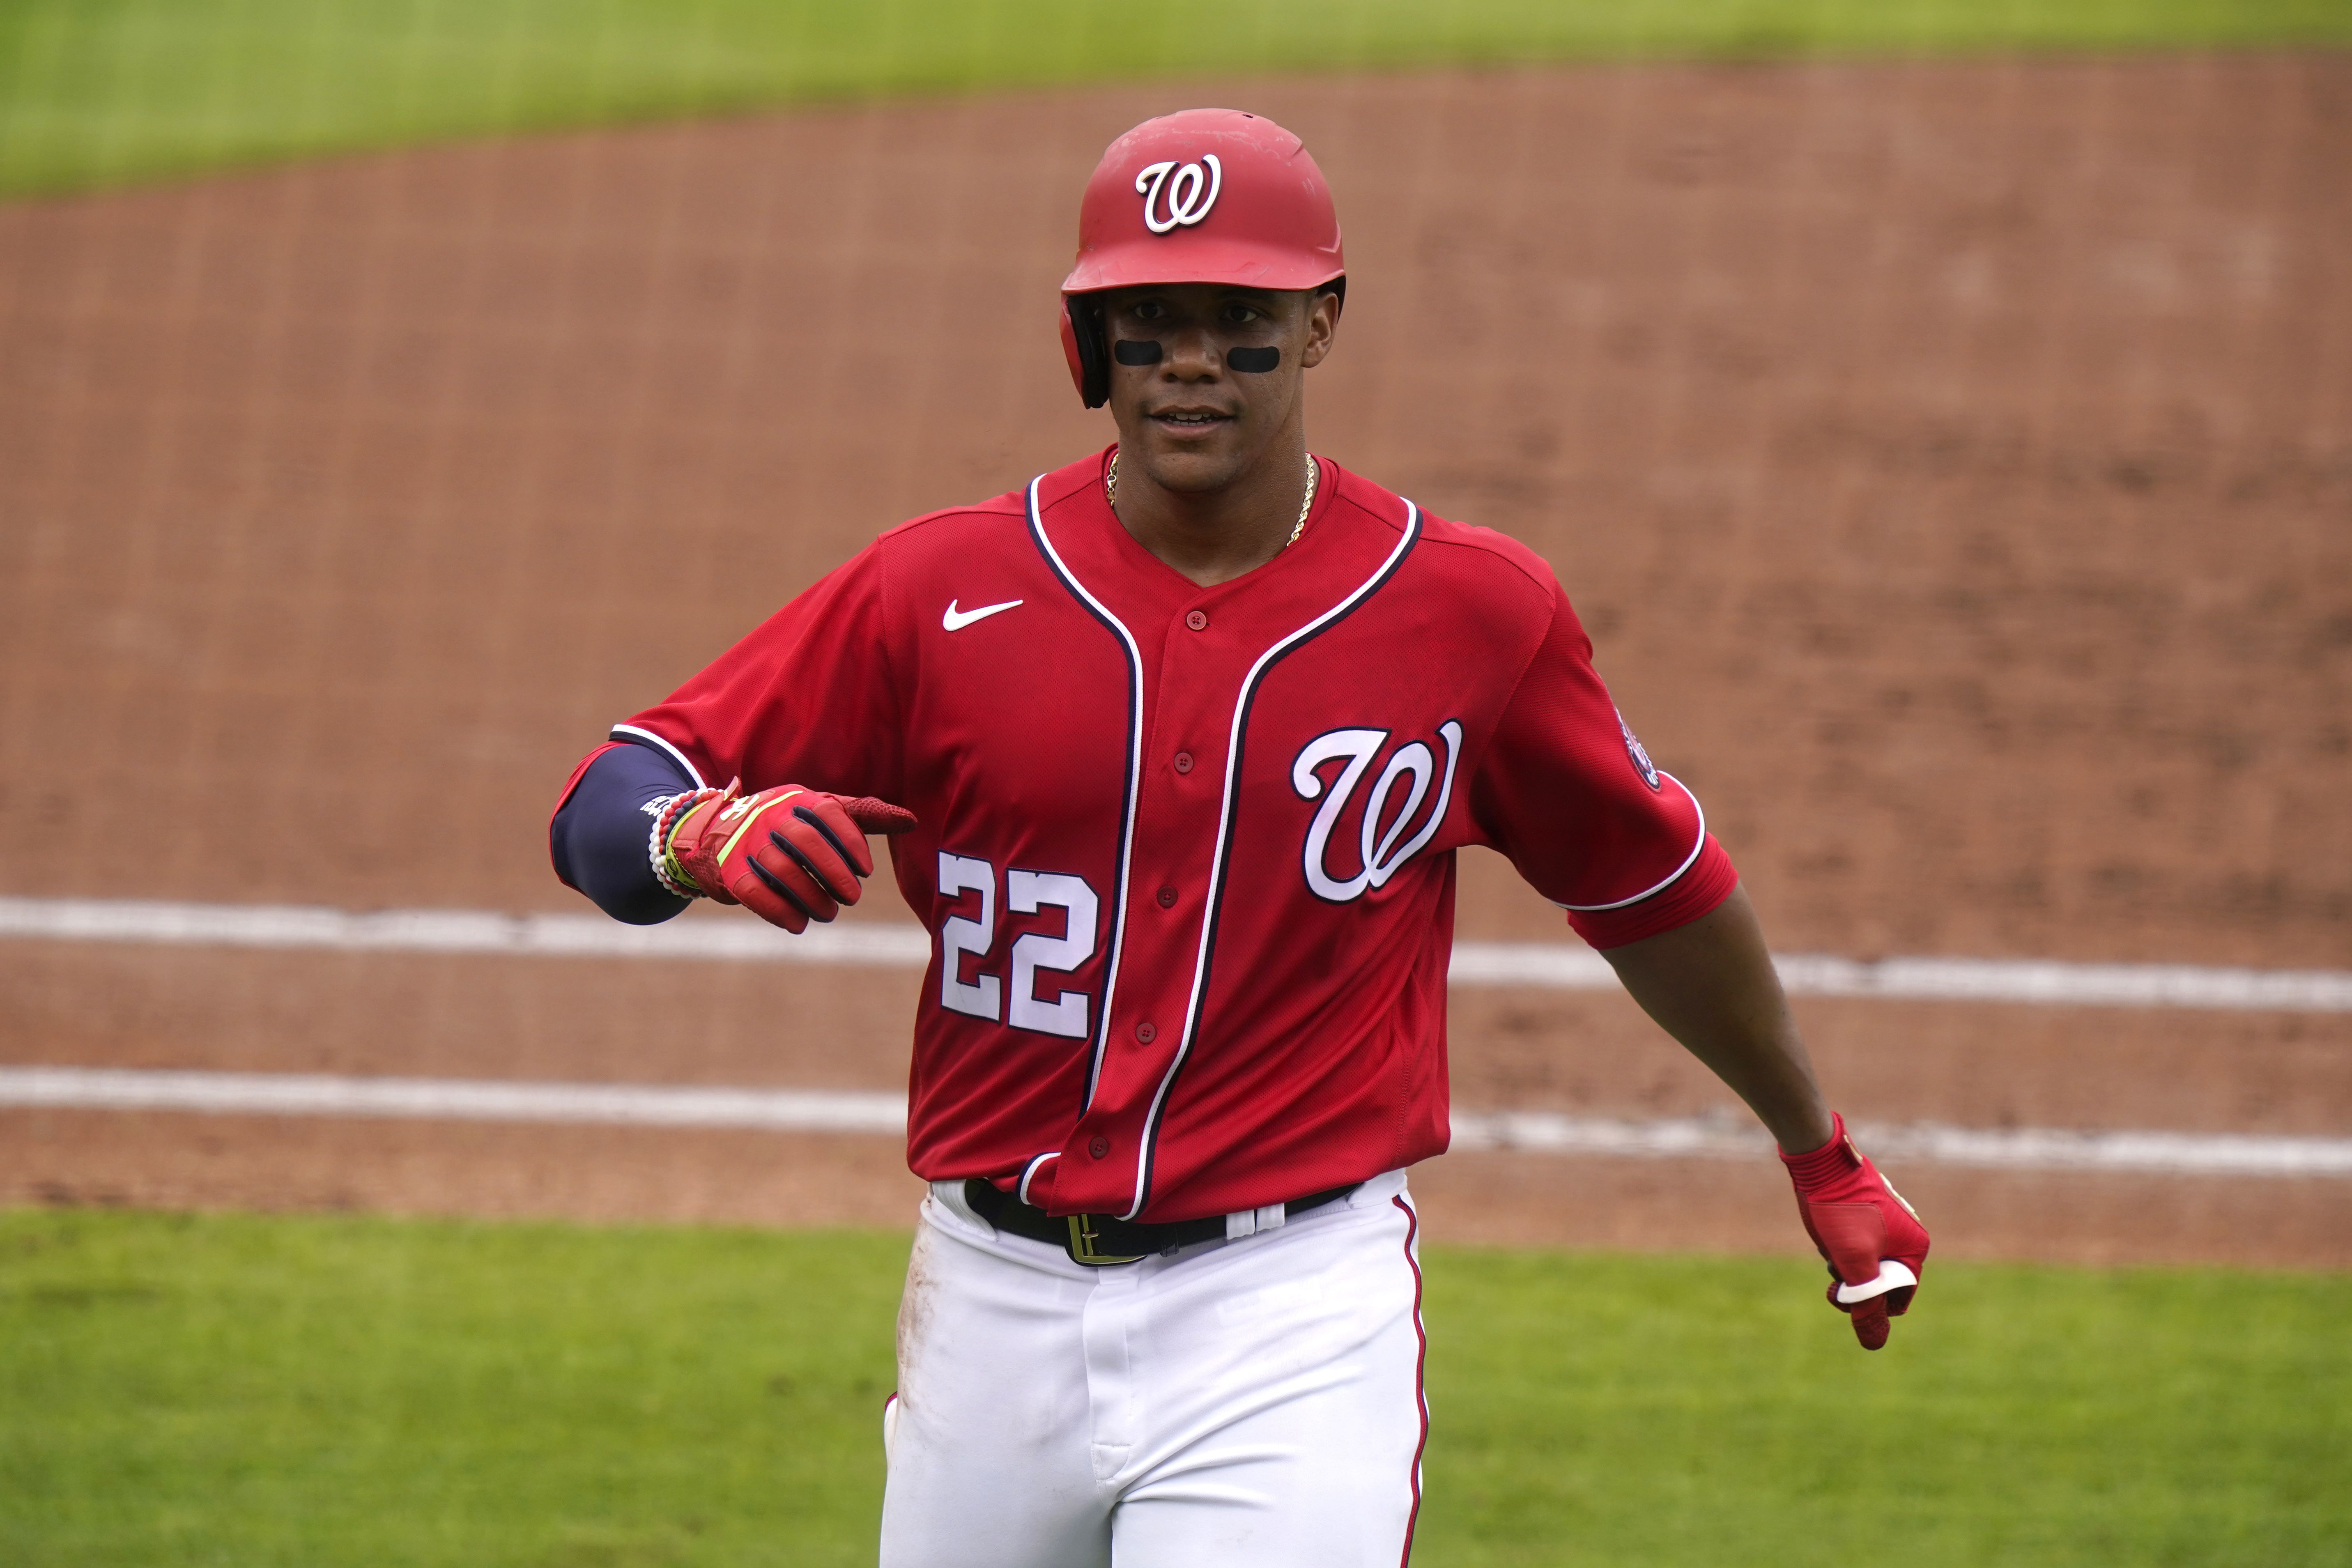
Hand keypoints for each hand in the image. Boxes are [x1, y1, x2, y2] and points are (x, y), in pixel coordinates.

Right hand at [669, 781, 915, 931]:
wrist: (717, 834)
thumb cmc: (787, 824)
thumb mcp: (821, 812)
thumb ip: (863, 816)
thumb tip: (911, 820)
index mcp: (797, 799)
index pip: (828, 812)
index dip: (851, 841)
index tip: (866, 871)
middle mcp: (769, 816)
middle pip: (805, 842)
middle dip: (833, 873)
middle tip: (852, 898)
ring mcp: (745, 843)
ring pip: (782, 870)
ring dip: (811, 897)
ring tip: (829, 913)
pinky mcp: (729, 871)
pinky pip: (755, 893)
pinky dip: (780, 912)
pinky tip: (799, 924)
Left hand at [1779, 1113, 1929, 1349]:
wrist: (1819, 1160)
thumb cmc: (1840, 1209)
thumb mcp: (1853, 1263)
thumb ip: (1866, 1304)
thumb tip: (1874, 1344)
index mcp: (1915, 1248)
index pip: (1896, 1300)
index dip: (1868, 1303)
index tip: (1842, 1289)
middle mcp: (1908, 1236)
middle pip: (1880, 1283)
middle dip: (1854, 1280)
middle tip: (1832, 1264)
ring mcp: (1888, 1224)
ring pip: (1865, 1265)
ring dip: (1843, 1263)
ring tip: (1831, 1241)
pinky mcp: (1868, 1215)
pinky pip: (1856, 1245)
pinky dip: (1839, 1246)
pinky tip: (1829, 1229)